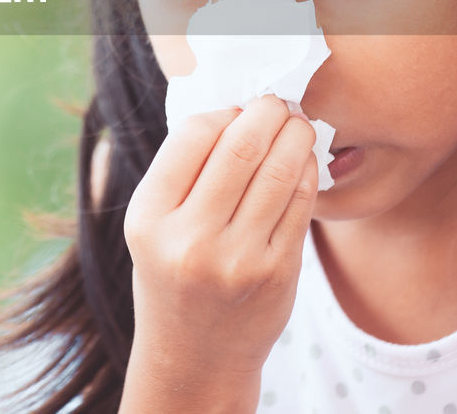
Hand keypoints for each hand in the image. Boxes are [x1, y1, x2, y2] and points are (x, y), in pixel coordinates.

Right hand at [119, 94, 318, 410]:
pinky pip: (301, 203)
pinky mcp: (277, 273)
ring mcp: (237, 260)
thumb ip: (181, 171)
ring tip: (296, 124)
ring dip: (295, 135)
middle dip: (266, 113)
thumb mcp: (152, 224)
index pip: (192, 136)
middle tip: (276, 102)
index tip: (236, 110)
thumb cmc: (173, 271)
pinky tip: (305, 159)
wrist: (195, 354)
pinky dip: (307, 170)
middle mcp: (190, 240)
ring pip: (279, 171)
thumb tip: (233, 107)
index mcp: (148, 219)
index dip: (222, 112)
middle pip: (241, 147)